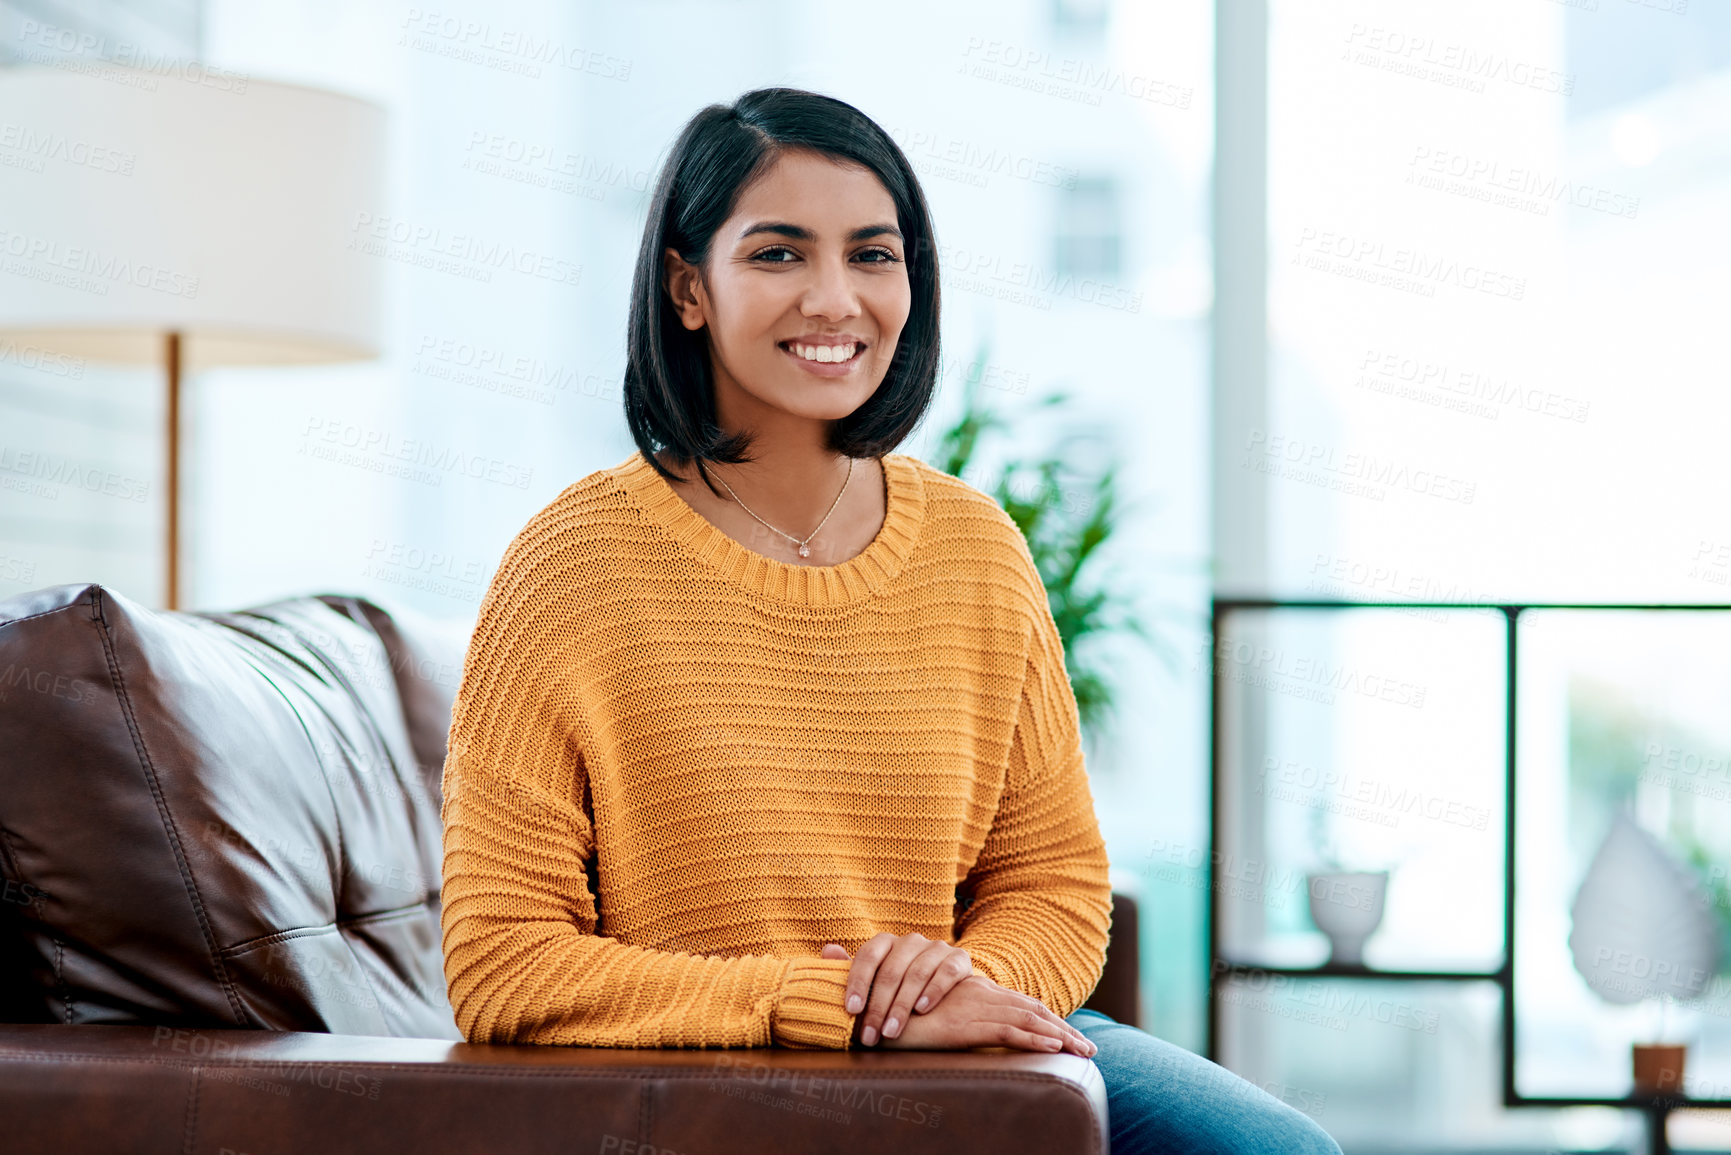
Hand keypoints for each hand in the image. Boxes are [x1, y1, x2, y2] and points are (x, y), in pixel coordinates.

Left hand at [820, 932, 973, 1045]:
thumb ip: (855, 971)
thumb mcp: (878, 982)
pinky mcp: (959, 959)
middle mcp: (911, 941)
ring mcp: (936, 948)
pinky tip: (922, 1009)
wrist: (954, 993)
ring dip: (902, 1005)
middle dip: (879, 1006)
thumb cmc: (904, 989)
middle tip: (871, 1035)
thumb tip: (828, 951)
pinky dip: (933, 991)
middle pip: (891, 970)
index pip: (868, 956)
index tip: (851, 1010)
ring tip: (892, 1030)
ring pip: (917, 972)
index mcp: (887, 942)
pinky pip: (946, 972)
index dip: (858, 982)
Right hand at [874, 974, 1096, 1056]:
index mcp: (968, 992)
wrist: (865, 1009)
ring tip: (1086, 1051)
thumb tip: (936, 1016)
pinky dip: (1035, 1038)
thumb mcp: (915, 1011)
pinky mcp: (964, 1023)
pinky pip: (1009, 1030)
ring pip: (1028, 1019)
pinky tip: (1057, 1048)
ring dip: (1060, 1035)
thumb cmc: (884, 1009)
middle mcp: (976, 995)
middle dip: (1062, 1030)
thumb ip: (929, 1008)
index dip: (1043, 1019)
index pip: (1015, 1004)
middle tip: (1090, 1048)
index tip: (1066, 1035)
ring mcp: (973, 1008)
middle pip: (1030, 1010)